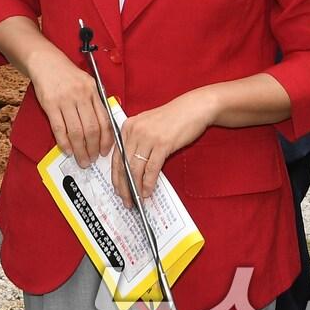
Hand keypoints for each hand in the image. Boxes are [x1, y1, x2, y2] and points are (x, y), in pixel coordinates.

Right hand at [28, 49, 112, 166]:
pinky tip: (67, 150)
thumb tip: (102, 129)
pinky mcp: (50, 104)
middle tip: (91, 160)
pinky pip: (59, 128)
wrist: (45, 62)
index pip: (104, 121)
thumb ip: (95, 102)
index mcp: (93, 92)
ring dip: (79, 149)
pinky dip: (64, 142)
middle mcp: (81, 96)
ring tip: (81, 159)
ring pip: (76, 131)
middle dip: (92, 149)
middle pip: (91, 129)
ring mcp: (65, 100)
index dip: (106, 140)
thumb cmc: (67, 75)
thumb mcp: (87, 83)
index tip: (104, 152)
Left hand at [112, 90, 211, 204]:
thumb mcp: (146, 126)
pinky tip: (148, 191)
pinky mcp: (162, 144)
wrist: (192, 109)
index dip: (116, 176)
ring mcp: (147, 137)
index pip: (116, 156)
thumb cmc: (171, 119)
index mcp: (127, 127)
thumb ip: (136, 143)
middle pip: (123, 164)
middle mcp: (133, 131)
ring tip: (137, 200)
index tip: (117, 190)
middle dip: (123, 186)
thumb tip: (130, 169)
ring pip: (135, 168)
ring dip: (135, 187)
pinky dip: (149, 182)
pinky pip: (151, 168)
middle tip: (125, 200)